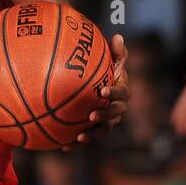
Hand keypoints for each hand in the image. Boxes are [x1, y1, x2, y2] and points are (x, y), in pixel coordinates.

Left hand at [65, 33, 130, 147]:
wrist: (95, 85)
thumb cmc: (104, 69)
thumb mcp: (110, 59)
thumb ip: (115, 51)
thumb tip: (118, 37)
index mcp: (121, 92)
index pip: (122, 93)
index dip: (115, 92)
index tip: (103, 91)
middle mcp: (116, 108)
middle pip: (114, 115)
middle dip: (104, 117)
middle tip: (91, 116)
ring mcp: (105, 121)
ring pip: (101, 130)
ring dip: (92, 134)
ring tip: (80, 137)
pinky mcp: (93, 129)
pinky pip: (86, 137)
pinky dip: (75, 143)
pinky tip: (62, 147)